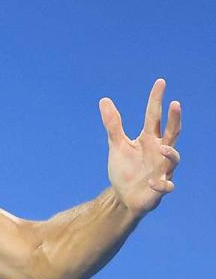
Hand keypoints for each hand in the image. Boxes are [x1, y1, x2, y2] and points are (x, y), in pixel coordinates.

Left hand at [100, 78, 181, 217]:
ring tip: (164, 147)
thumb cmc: (125, 169)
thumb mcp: (117, 145)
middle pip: (172, 132)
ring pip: (174, 158)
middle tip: (176, 104)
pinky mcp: (160, 188)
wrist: (124, 196)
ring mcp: (162, 169)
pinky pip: (165, 185)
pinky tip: (153, 182)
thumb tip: (104, 100)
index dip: (157, 100)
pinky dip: (161, 184)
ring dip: (171, 153)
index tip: (160, 82)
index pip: (154, 116)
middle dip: (175, 119)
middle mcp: (160, 151)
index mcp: (149, 139)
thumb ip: (113, 125)